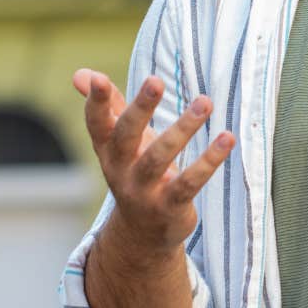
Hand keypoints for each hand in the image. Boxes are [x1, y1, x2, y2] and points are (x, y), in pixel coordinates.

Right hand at [73, 68, 234, 255]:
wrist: (142, 233)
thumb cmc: (134, 171)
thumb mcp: (120, 142)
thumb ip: (108, 107)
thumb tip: (81, 74)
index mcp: (107, 149)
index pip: (97, 123)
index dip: (96, 102)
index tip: (99, 79)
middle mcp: (120, 169)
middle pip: (125, 136)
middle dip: (139, 108)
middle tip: (155, 80)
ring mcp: (144, 190)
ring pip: (159, 157)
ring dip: (183, 128)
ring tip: (204, 101)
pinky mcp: (170, 206)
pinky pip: (189, 182)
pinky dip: (208, 162)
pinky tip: (226, 138)